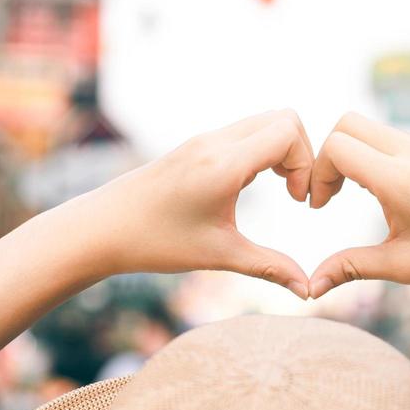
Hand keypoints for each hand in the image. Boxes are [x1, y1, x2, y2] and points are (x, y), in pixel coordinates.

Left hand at [74, 110, 313, 295]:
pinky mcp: (196, 145)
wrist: (101, 228)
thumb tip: (309, 291)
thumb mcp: (219, 256)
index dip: (306, 164)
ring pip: (264, 122)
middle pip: (283, 118)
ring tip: (281, 190)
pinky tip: (253, 185)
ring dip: (282, 152)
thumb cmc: (155, 242)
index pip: (288, 132)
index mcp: (223, 164)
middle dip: (302, 154)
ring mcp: (204, 140)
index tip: (299, 202)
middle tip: (296, 194)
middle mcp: (215, 143)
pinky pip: (244, 132)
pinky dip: (262, 151)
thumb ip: (270, 267)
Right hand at [306, 113, 409, 298]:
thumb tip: (309, 289)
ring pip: (379, 131)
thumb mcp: (401, 267)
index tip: (321, 207)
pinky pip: (406, 141)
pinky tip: (398, 200)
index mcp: (401, 179)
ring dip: (361, 158)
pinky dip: (387, 160)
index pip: (338, 146)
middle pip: (351, 123)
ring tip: (366, 200)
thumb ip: (350, 267)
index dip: (318, 173)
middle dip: (331, 155)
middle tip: (333, 195)